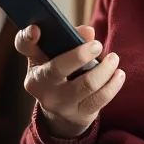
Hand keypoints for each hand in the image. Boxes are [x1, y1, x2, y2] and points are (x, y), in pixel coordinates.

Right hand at [17, 24, 125, 138]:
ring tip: (113, 59)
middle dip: (80, 54)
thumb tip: (88, 32)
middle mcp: (41, 85)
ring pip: (86, 84)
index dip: (28, 37)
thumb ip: (70, 40)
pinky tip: (118, 75)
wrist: (61, 114)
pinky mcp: (78, 114)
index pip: (25, 46)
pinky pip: (100, 98)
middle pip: (58, 68)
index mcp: (34, 64)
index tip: (36, 29)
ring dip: (105, 69)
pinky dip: (113, 84)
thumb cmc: (60, 75)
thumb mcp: (57, 57)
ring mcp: (59, 103)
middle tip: (97, 45)